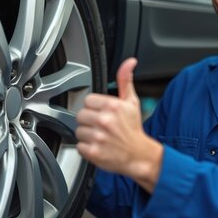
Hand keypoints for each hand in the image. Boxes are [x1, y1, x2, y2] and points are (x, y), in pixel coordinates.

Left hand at [75, 58, 162, 192]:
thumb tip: (130, 62)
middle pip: (80, 115)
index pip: (88, 100)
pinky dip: (86, 148)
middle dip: (89, 121)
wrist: (139, 155)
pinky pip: (79, 146)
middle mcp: (105, 120)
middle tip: (101, 126)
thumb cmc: (133, 129)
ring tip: (100, 137)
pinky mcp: (93, 152)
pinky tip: (98, 146)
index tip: (102, 113)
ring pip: (78, 131)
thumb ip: (125, 80)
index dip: (94, 107)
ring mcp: (98, 137)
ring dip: (87, 135)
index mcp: (112, 106)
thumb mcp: (132, 102)